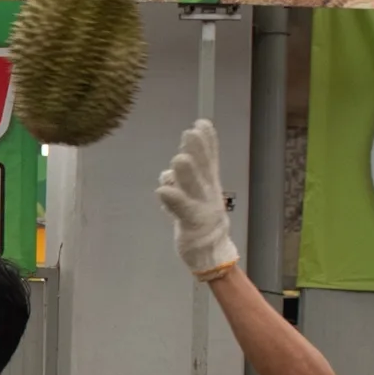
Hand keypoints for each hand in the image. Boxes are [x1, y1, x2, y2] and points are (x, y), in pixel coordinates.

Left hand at [158, 123, 241, 281]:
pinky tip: (163, 191)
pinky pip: (181, 210)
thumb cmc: (200, 217)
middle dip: (198, 151)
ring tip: (179, 159)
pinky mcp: (191, 224)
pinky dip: (173, 200)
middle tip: (191, 132)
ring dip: (186, 174)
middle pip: (202, 169)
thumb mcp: (197, 191)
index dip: (208, 142)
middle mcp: (206, 192)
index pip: (209, 159)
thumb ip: (189, 171)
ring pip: (192, 188)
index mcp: (208, 183)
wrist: (210, 251)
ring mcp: (200, 208)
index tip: (202, 123)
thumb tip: (185, 149)